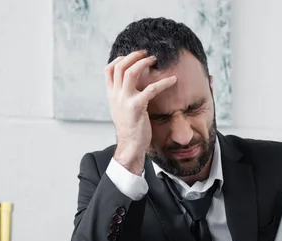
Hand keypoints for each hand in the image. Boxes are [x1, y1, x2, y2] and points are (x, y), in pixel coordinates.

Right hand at [105, 50, 176, 174]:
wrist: (130, 146)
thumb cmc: (129, 129)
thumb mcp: (120, 110)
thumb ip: (122, 97)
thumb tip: (129, 87)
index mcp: (111, 95)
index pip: (108, 70)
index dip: (120, 59)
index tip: (132, 56)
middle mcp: (115, 95)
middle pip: (120, 66)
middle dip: (134, 56)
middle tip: (147, 54)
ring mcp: (125, 100)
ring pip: (130, 72)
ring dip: (143, 63)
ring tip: (154, 60)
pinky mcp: (137, 106)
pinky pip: (151, 89)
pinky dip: (164, 82)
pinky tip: (173, 80)